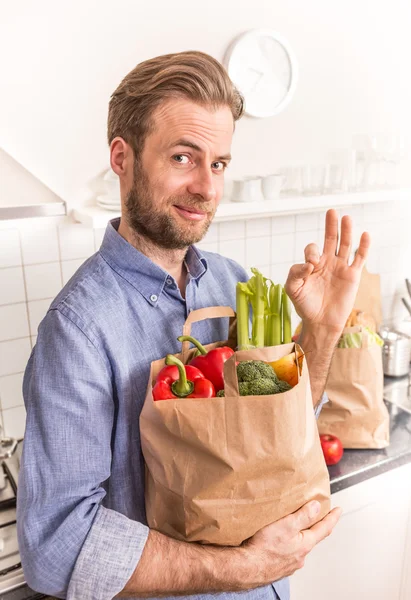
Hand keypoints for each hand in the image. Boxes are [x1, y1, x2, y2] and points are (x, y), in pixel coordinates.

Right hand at [240, 501, 341, 586]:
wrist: (246, 568)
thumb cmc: (264, 548)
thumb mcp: (286, 525)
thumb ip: (303, 516)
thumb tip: (317, 507)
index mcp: (305, 544)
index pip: (324, 528)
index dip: (332, 517)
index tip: (338, 510)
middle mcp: (300, 556)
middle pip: (312, 537)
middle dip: (314, 526)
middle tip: (316, 515)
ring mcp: (290, 563)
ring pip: (299, 546)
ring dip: (298, 536)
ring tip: (292, 527)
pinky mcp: (279, 567)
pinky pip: (287, 552)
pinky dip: (287, 544)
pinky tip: (278, 541)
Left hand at [285, 209, 369, 334]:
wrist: (320, 322)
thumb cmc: (305, 305)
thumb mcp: (292, 289)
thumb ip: (294, 273)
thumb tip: (308, 264)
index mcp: (312, 264)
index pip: (312, 249)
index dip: (311, 253)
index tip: (311, 266)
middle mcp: (327, 263)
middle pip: (330, 239)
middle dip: (330, 226)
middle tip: (331, 211)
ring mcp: (340, 268)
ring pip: (345, 245)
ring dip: (346, 231)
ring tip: (346, 218)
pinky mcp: (352, 276)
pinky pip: (359, 258)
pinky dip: (363, 247)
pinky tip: (364, 235)